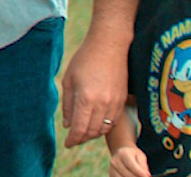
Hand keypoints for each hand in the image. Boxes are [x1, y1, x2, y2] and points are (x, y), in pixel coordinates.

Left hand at [61, 31, 127, 147]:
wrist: (110, 45)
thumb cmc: (85, 60)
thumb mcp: (69, 80)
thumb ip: (68, 104)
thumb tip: (68, 125)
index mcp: (86, 98)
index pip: (79, 129)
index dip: (73, 140)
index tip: (67, 144)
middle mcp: (102, 103)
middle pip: (92, 132)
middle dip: (81, 138)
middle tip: (74, 139)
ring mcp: (115, 103)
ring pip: (104, 129)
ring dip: (93, 134)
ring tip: (84, 131)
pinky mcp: (123, 100)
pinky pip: (114, 121)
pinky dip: (104, 126)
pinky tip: (96, 122)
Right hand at [108, 144, 149, 176]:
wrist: (120, 153)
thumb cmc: (133, 155)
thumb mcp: (140, 156)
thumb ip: (143, 165)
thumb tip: (147, 175)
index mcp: (123, 154)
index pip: (132, 166)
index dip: (141, 173)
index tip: (148, 176)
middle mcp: (115, 161)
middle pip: (127, 174)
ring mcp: (111, 169)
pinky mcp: (111, 175)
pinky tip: (132, 176)